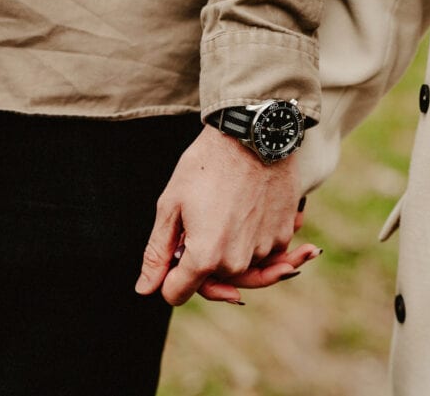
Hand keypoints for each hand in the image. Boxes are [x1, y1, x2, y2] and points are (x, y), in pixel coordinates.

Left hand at [134, 124, 303, 304]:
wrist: (253, 135)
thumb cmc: (207, 165)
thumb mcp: (171, 204)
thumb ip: (158, 252)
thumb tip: (145, 289)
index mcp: (204, 258)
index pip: (175, 294)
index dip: (167, 276)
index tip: (171, 248)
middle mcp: (237, 262)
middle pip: (212, 284)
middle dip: (199, 265)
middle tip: (197, 225)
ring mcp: (264, 250)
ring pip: (240, 269)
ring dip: (229, 253)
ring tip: (224, 215)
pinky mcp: (284, 235)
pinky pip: (264, 253)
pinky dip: (254, 240)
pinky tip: (248, 211)